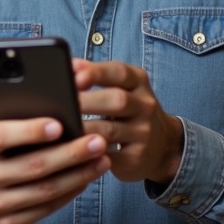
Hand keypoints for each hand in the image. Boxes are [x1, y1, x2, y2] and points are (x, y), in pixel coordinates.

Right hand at [0, 104, 111, 223]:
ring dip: (78, 174)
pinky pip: (47, 208)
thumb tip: (37, 86)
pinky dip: (71, 191)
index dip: (29, 130)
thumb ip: (0, 106)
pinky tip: (86, 176)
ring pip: (45, 190)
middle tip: (97, 140)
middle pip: (32, 166)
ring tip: (101, 157)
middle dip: (70, 153)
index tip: (59, 124)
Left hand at [73, 58, 184, 184]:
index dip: (96, 72)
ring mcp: (143, 133)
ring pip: (110, 130)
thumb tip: (67, 66)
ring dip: (83, 128)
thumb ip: (97, 75)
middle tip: (61, 104)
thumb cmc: (131, 110)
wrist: (163, 145)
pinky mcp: (136, 157)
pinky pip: (109, 155)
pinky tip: (72, 149)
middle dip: (86, 101)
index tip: (75, 76)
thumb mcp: (123, 87)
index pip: (119, 72)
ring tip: (60, 128)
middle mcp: (145, 105)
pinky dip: (89, 152)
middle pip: (117, 100)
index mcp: (139, 82)